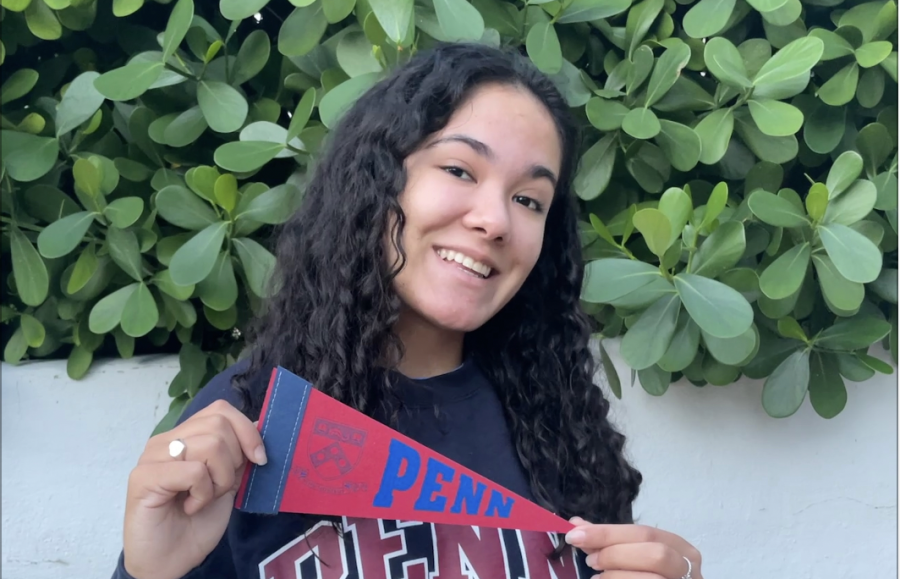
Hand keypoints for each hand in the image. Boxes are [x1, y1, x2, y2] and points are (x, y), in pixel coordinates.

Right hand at [122, 400, 266, 578]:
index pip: (221, 410)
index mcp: (184, 436)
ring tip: (204, 498)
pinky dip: (203, 493)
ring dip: (219, 479)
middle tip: (220, 487)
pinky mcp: (143, 477)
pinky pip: (194, 471)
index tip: (259, 459)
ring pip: (210, 444)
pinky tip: (190, 507)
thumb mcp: (228, 482)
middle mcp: (165, 440)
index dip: (246, 431)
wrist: (170, 561)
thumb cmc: (196, 523)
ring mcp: (152, 456)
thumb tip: (258, 425)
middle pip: (218, 424)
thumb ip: (237, 454)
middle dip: (234, 459)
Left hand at [565, 517, 702, 578]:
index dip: (608, 532)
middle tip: (589, 559)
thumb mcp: (631, 557)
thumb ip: (608, 543)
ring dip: (618, 574)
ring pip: (654, 577)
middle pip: (655, 552)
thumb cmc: (647, 575)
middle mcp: (689, 567)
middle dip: (616, 553)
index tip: (574, 534)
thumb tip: (576, 525)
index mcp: (679, 548)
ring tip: (597, 576)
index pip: (645, 532)